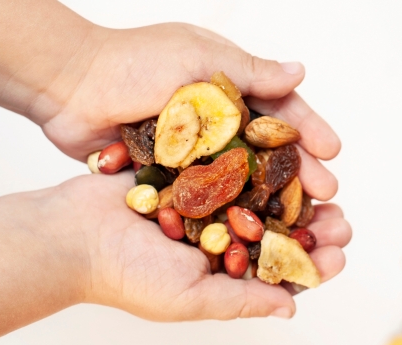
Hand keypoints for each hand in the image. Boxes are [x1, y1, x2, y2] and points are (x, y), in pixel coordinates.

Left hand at [41, 23, 340, 201]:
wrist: (69, 86)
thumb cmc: (133, 62)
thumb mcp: (197, 57)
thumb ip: (249, 72)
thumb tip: (300, 73)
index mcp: (231, 89)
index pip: (281, 111)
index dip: (309, 130)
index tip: (332, 151)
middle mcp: (219, 122)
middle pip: (270, 151)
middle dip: (301, 171)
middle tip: (328, 194)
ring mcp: (197, 152)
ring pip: (245, 179)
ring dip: (273, 198)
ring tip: (300, 219)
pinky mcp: (173, 177)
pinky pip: (210, 196)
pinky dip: (232, 211)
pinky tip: (253, 229)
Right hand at [59, 172, 351, 319]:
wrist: (72, 233)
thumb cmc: (126, 276)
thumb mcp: (190, 299)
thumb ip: (242, 301)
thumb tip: (291, 308)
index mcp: (221, 274)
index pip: (275, 273)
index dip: (310, 266)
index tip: (337, 258)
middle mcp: (218, 240)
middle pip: (276, 233)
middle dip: (311, 228)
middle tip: (341, 221)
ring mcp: (205, 205)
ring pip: (261, 198)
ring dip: (294, 195)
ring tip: (325, 190)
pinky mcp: (191, 174)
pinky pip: (231, 167)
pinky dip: (258, 165)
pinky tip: (285, 159)